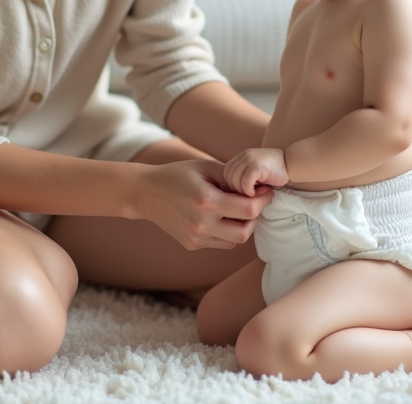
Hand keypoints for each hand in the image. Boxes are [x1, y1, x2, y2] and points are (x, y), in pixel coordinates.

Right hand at [135, 160, 271, 250]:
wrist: (145, 193)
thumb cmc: (177, 175)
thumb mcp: (205, 167)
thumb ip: (232, 178)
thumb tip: (257, 187)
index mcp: (206, 201)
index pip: (248, 209)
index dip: (263, 200)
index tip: (266, 191)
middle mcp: (202, 223)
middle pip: (246, 231)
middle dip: (255, 217)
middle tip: (253, 202)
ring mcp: (196, 237)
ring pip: (235, 241)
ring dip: (242, 226)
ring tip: (237, 209)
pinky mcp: (192, 244)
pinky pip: (221, 243)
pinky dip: (227, 232)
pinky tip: (220, 217)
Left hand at [223, 148, 288, 196]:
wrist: (292, 164)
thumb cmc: (275, 172)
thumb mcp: (256, 173)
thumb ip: (244, 177)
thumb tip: (231, 194)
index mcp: (241, 157)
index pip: (226, 173)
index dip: (233, 185)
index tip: (244, 192)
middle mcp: (244, 156)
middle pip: (229, 177)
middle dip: (237, 190)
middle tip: (250, 195)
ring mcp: (249, 159)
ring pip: (235, 180)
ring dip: (243, 191)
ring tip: (255, 194)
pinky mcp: (257, 165)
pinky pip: (245, 182)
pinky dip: (249, 191)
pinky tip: (258, 192)